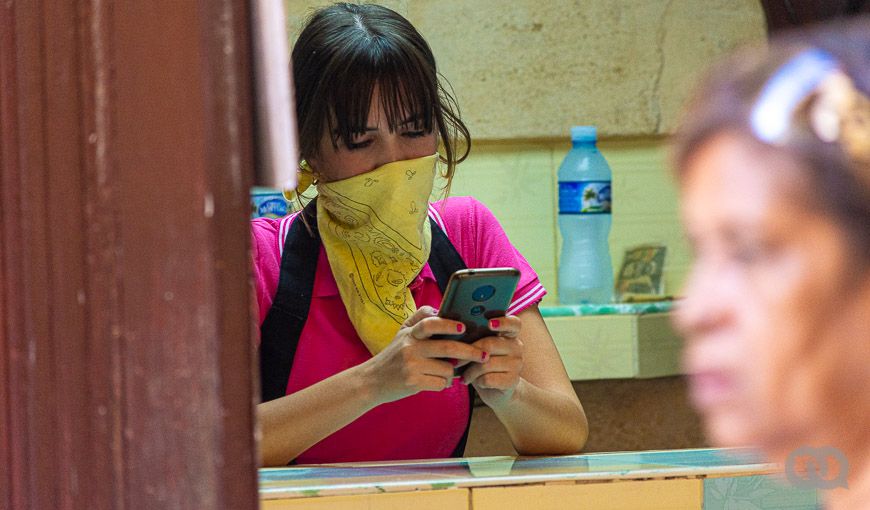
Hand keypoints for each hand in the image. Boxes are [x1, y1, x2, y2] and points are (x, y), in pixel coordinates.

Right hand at [362, 306, 489, 405]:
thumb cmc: (393, 356)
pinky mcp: (413, 382)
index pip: (430, 322)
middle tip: (484, 355)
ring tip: (446, 372)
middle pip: (447, 348)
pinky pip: (440, 383)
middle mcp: (410, 346)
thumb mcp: (402, 333)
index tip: (464, 328)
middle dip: (470, 352)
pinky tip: (436, 382)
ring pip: (447, 368)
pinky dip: (444, 384)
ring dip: (452, 373)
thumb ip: (420, 319)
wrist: (371, 381)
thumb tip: (442, 311)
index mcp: (410, 332)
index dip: (448, 324)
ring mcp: (411, 365)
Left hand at [461, 316, 523, 406]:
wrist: (496, 391)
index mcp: (509, 334)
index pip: (513, 323)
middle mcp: (517, 346)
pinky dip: (476, 381)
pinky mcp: (513, 380)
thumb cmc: (483, 365)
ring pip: (486, 363)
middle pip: (490, 344)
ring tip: (463, 376)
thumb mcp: (479, 349)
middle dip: (468, 353)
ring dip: (470, 371)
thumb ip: (474, 337)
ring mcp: (517, 364)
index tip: (489, 323)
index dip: (502, 322)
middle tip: (455, 361)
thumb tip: (455, 329)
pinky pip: (488, 378)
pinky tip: (474, 382)